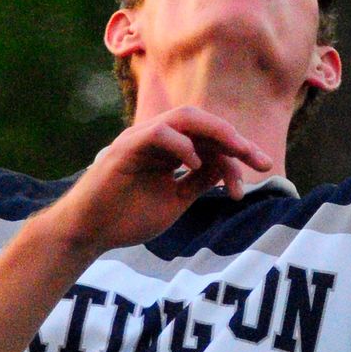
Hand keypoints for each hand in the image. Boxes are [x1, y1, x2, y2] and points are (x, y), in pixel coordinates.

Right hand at [52, 107, 273, 254]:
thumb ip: (199, 181)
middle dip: (235, 138)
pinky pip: (160, 132)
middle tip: (259, 159)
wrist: (88, 233)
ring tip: (238, 151)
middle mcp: (157, 138)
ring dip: (217, 133)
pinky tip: (197, 164)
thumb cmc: (126, 218)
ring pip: (184, 118)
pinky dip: (183, 144)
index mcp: (169, 149)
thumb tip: (227, 167)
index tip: (262, 170)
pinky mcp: (126, 148)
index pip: (210, 139)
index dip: (238, 152)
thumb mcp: (175, 200)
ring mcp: (140, 139)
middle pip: (203, 123)